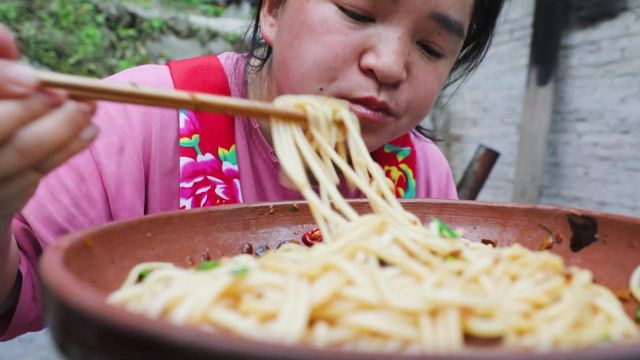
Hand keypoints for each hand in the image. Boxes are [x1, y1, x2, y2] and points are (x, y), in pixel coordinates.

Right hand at [0, 25, 98, 219]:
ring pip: (24, 150)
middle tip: (65, 92)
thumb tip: (6, 38)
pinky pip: (42, 170)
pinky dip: (69, 146)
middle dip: (34, 108)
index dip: (0, 82)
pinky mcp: (6, 196)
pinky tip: (90, 129)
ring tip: (89, 107)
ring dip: (63, 125)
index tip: (34, 79)